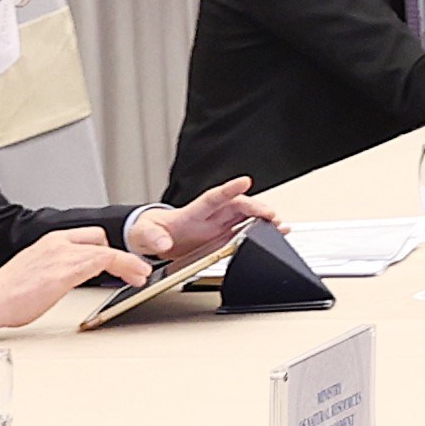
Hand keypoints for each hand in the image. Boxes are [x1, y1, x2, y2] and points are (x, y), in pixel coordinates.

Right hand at [0, 227, 146, 326]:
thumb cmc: (6, 295)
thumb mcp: (37, 273)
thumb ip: (57, 269)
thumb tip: (71, 278)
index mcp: (49, 242)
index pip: (87, 236)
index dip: (107, 248)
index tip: (119, 261)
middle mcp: (58, 243)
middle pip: (100, 239)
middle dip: (117, 254)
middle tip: (131, 269)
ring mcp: (63, 254)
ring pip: (108, 250)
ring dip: (129, 263)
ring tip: (140, 274)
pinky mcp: (67, 270)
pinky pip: (106, 261)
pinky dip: (126, 266)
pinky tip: (134, 276)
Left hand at [128, 181, 276, 261]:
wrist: (153, 241)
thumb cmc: (150, 232)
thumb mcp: (144, 235)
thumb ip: (153, 238)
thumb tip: (163, 243)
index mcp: (192, 213)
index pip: (213, 197)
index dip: (229, 189)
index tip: (244, 182)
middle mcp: (210, 216)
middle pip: (238, 206)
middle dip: (256, 208)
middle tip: (271, 215)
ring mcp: (218, 225)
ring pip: (247, 216)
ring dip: (264, 219)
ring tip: (280, 225)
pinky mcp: (223, 237)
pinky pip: (247, 230)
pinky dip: (262, 230)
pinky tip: (276, 232)